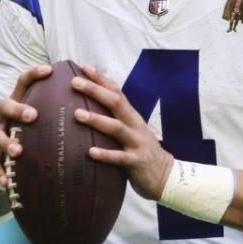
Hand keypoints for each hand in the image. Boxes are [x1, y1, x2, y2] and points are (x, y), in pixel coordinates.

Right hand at [0, 64, 52, 188]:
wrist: (7, 153)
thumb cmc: (35, 130)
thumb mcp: (45, 115)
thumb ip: (61, 106)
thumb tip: (94, 93)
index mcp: (18, 101)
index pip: (23, 82)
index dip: (34, 74)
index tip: (49, 70)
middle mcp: (4, 115)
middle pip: (4, 105)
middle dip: (17, 109)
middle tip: (33, 115)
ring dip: (7, 142)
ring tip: (19, 152)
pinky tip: (7, 183)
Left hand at [71, 65, 173, 200]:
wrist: (167, 176)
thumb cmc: (141, 153)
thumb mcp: (131, 132)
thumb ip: (115, 121)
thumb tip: (88, 111)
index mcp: (132, 117)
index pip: (117, 92)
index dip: (101, 79)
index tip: (84, 67)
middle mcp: (135, 125)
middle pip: (115, 102)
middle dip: (95, 91)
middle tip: (75, 82)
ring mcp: (137, 143)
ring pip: (116, 128)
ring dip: (97, 119)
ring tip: (77, 114)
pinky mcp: (136, 162)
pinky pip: (120, 157)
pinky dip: (105, 155)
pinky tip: (90, 152)